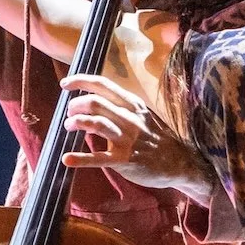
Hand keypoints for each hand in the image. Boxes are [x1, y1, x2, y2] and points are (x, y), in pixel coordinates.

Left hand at [60, 73, 215, 196]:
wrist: (178, 163)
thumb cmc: (157, 138)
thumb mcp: (143, 115)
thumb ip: (122, 108)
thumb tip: (96, 102)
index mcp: (132, 105)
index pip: (103, 85)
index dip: (80, 81)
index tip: (65, 84)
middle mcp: (129, 118)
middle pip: (94, 102)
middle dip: (75, 105)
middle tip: (69, 113)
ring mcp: (127, 139)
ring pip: (95, 123)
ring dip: (76, 122)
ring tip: (68, 126)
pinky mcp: (124, 160)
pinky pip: (98, 158)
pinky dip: (80, 159)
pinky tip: (67, 159)